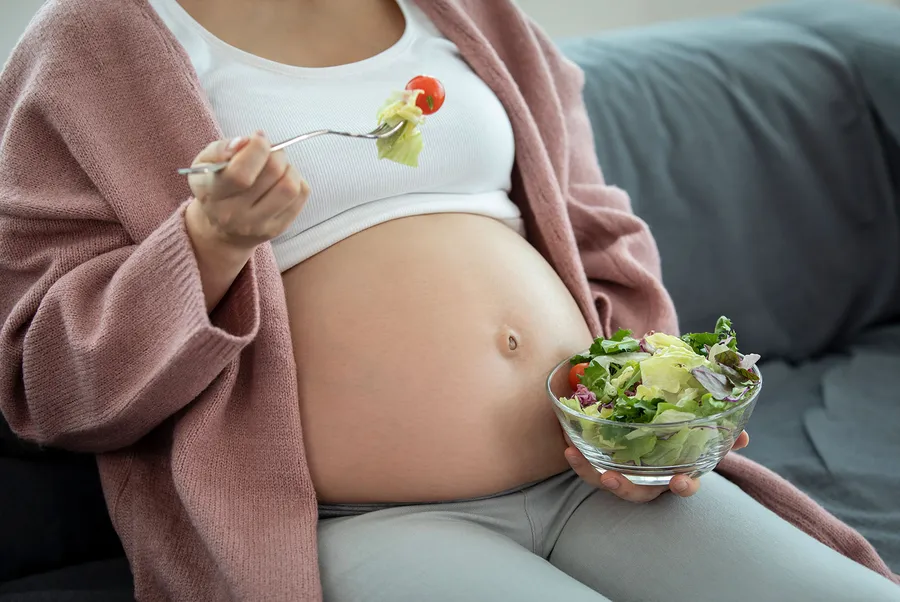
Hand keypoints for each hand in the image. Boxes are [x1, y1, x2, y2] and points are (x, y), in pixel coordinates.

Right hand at [183, 132, 308, 309]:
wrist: (216, 232)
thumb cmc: (211, 188)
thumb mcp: (203, 165)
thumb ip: (222, 149)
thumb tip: (249, 140)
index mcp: (214, 198)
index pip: (242, 173)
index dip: (257, 149)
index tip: (256, 140)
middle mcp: (238, 217)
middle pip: (274, 176)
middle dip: (275, 155)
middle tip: (265, 153)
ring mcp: (262, 227)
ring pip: (292, 186)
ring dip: (288, 167)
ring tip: (274, 166)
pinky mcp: (279, 229)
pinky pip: (302, 195)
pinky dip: (297, 180)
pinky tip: (280, 182)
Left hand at [564, 431, 749, 502]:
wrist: (644, 431)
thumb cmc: (673, 437)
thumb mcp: (698, 435)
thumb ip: (721, 435)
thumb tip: (743, 436)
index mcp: (672, 473)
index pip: (682, 486)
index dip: (683, 486)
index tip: (680, 483)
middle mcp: (647, 480)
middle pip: (636, 492)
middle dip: (624, 488)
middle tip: (611, 478)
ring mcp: (623, 474)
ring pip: (605, 481)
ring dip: (588, 470)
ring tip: (573, 455)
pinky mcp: (601, 464)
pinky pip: (587, 466)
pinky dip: (576, 456)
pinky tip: (566, 444)